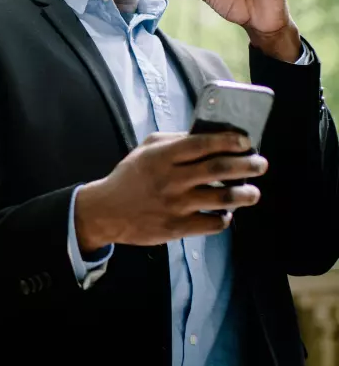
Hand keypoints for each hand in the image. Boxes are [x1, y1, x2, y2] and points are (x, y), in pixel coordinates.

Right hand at [74, 131, 265, 249]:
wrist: (106, 211)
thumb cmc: (130, 177)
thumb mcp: (145, 150)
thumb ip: (174, 141)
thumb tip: (209, 137)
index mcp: (162, 156)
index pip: (202, 144)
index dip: (229, 141)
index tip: (246, 141)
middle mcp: (170, 179)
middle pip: (219, 169)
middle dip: (247, 165)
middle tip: (260, 163)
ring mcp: (175, 205)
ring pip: (223, 199)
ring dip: (245, 194)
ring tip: (253, 192)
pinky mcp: (177, 228)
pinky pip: (213, 223)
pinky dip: (225, 218)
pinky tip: (225, 212)